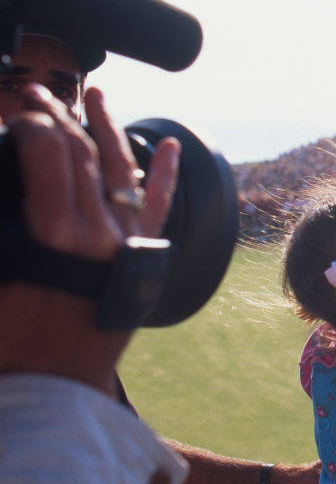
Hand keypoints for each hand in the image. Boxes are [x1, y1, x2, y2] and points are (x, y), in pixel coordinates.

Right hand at [0, 84, 179, 389]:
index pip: (47, 149)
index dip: (30, 121)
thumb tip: (3, 188)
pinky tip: (172, 148)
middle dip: (59, 115)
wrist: (57, 390)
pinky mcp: (144, 255)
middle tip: (37, 93)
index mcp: (57, 232)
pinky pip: (159, 206)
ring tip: (99, 94)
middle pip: (82, 153)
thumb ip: (0, 222)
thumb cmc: (8, 342)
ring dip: (110, 128)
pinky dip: (165, 175)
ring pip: (123, 168)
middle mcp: (101, 229)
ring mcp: (128, 239)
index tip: (14, 110)